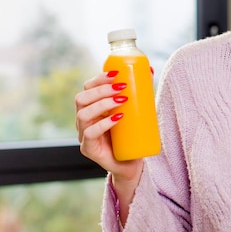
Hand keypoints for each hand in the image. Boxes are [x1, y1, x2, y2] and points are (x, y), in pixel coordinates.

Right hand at [75, 71, 142, 203]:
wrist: (132, 162)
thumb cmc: (132, 134)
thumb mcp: (136, 111)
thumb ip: (140, 92)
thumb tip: (149, 69)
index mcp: (92, 107)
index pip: (87, 88)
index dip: (99, 79)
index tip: (116, 73)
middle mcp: (84, 120)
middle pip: (81, 98)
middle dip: (101, 90)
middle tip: (121, 88)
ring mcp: (84, 135)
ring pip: (83, 114)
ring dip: (103, 104)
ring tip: (122, 100)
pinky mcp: (89, 149)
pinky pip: (90, 134)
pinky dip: (104, 123)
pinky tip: (117, 118)